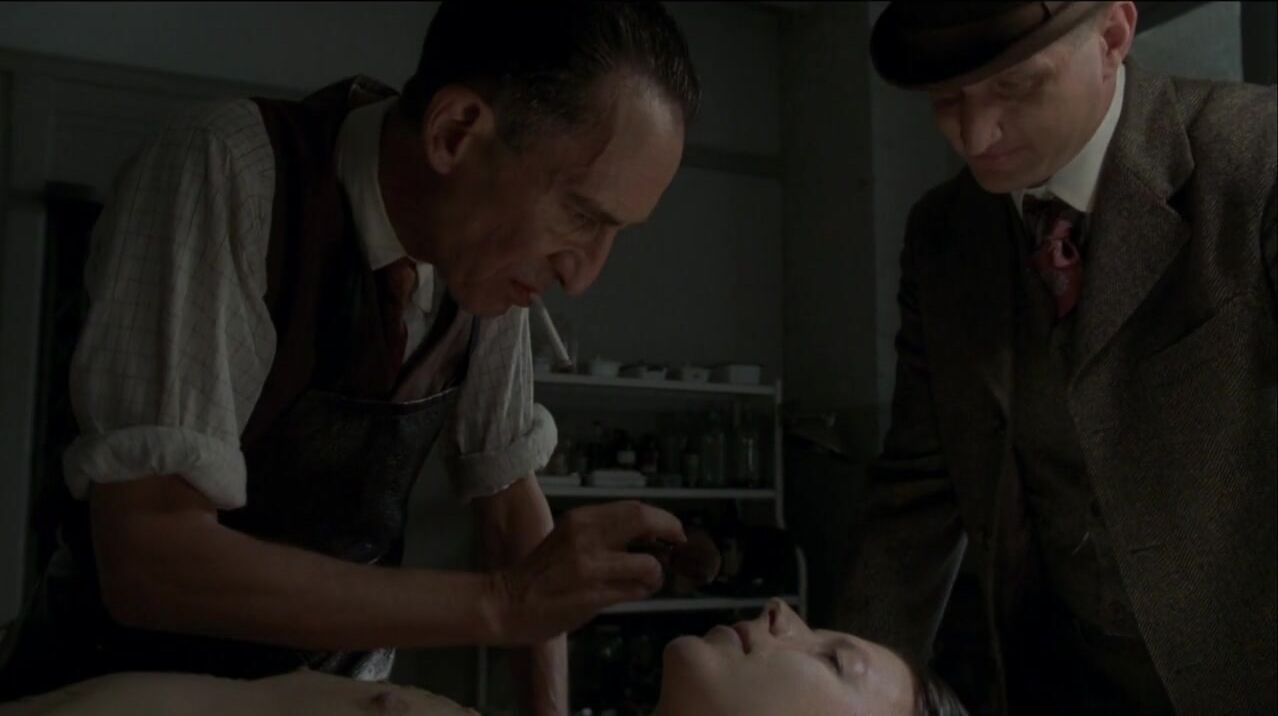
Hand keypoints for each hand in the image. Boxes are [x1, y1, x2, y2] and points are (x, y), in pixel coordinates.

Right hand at [488, 500, 685, 645]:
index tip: (673, 530)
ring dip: (657, 573)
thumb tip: (643, 536)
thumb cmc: (539, 574)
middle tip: (678, 545)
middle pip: (643, 519)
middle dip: (671, 531)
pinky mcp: (592, 595)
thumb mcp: (568, 539)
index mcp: (581, 519)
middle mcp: (586, 535)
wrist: (505, 603)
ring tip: (649, 580)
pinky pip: (634, 590)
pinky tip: (636, 593)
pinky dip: (643, 591)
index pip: (634, 508)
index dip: (662, 518)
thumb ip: (601, 535)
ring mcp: (590, 566)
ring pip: (648, 563)